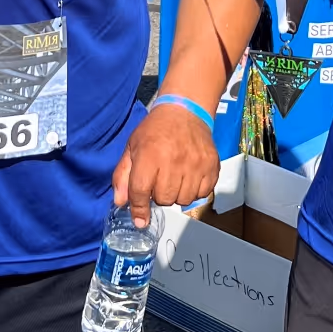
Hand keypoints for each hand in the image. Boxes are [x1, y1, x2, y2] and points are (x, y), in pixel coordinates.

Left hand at [112, 103, 220, 225]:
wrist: (185, 111)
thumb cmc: (155, 130)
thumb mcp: (132, 148)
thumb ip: (123, 176)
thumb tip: (120, 203)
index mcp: (149, 156)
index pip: (140, 192)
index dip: (139, 209)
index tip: (140, 219)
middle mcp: (173, 161)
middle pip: (164, 199)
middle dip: (159, 195)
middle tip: (160, 180)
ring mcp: (195, 164)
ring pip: (183, 200)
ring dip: (177, 194)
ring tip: (175, 178)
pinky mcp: (211, 166)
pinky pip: (202, 194)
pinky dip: (194, 191)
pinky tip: (189, 178)